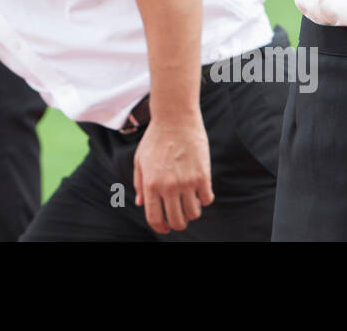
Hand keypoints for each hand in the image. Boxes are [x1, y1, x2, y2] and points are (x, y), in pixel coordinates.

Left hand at [132, 113, 213, 233]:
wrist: (175, 118)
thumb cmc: (155, 138)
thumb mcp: (140, 159)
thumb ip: (139, 183)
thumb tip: (140, 203)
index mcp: (150, 184)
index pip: (155, 219)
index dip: (161, 228)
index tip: (165, 227)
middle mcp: (168, 187)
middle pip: (177, 221)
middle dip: (178, 223)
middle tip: (180, 215)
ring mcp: (186, 182)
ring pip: (193, 214)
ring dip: (192, 212)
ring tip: (190, 201)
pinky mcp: (202, 175)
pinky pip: (207, 199)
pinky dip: (204, 199)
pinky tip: (200, 190)